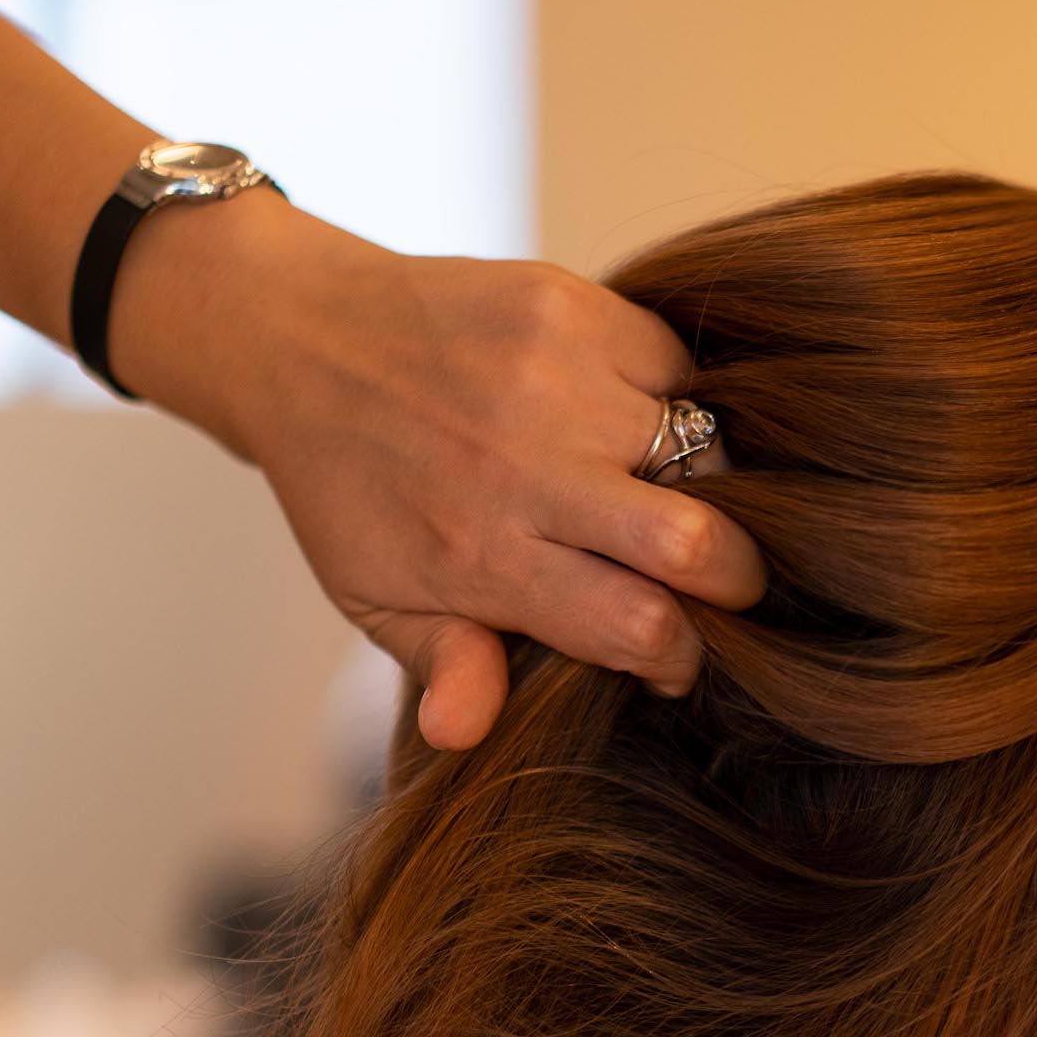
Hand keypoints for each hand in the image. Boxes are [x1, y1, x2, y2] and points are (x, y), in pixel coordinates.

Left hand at [113, 194, 765, 752]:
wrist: (298, 337)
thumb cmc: (350, 487)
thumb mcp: (375, 599)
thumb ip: (440, 666)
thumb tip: (463, 733)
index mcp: (482, 555)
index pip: (640, 626)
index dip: (681, 655)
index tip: (672, 655)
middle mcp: (522, 467)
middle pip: (695, 541)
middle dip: (737, 577)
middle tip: (718, 580)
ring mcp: (552, 377)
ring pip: (707, 449)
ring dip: (704, 482)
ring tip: (656, 490)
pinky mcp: (569, 304)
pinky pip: (680, 368)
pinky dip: (673, 400)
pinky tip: (625, 417)